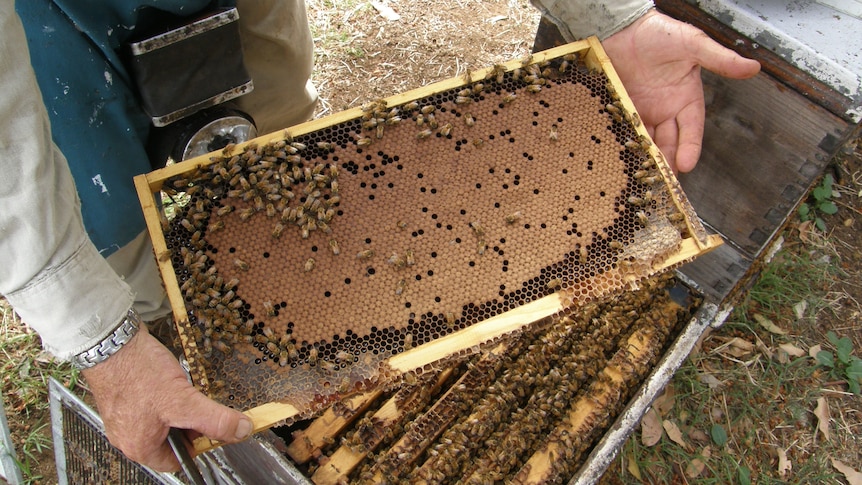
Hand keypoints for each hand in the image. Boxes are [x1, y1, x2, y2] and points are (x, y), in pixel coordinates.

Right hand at [81, 325, 252, 471]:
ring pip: (165, 417)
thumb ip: (215, 420)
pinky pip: (154, 400)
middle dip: (190, 420)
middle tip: (196, 401)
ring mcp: (126, 414)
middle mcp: (129, 435)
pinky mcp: (127, 395)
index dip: (200, 445)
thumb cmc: (136, 373)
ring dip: (180, 403)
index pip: (178, 461)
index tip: (213, 428)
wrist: (112, 341)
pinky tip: (170, 377)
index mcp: (140, 447)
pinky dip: (166, 390)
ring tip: (181, 386)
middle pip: (173, 438)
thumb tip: (240, 431)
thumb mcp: (184, 401)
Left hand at [602, 10, 759, 172]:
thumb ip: (719, 59)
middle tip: (663, 181)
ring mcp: (643, 110)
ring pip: (646, 140)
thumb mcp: (693, 44)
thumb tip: (752, 67)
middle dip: (667, 161)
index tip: (687, 164)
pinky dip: (623, 143)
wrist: (625, 26)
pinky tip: (621, 157)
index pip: (691, 129)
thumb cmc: (661, 32)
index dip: (690, 147)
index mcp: (686, 98)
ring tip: (643, 176)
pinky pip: (624, 129)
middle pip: (668, 141)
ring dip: (646, 157)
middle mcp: (665, 109)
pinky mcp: (622, 107)